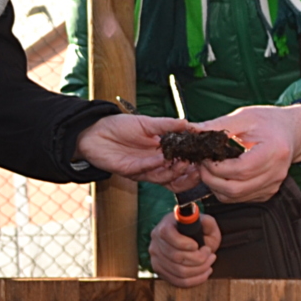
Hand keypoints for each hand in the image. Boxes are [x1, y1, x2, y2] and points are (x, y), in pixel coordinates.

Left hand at [73, 113, 199, 186]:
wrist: (94, 131)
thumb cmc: (119, 127)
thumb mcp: (148, 123)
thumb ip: (168, 125)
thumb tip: (189, 123)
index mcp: (161, 154)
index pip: (182, 164)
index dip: (194, 163)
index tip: (206, 157)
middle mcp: (153, 165)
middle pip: (175, 176)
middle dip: (189, 172)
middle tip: (200, 165)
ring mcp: (141, 170)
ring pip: (163, 177)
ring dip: (174, 170)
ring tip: (185, 162)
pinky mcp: (128, 171)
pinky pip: (144, 170)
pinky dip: (154, 165)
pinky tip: (162, 158)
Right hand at [149, 209, 221, 287]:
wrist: (189, 241)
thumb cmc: (198, 231)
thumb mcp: (205, 223)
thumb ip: (207, 222)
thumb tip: (204, 222)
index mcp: (164, 227)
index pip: (167, 235)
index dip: (184, 243)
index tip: (197, 245)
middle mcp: (156, 243)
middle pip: (175, 257)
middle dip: (199, 258)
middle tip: (210, 254)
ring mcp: (156, 259)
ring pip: (179, 272)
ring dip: (200, 269)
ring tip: (209, 261)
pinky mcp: (161, 272)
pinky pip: (179, 282)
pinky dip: (196, 279)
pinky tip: (205, 272)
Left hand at [192, 104, 300, 203]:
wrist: (290, 132)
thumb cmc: (268, 122)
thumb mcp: (244, 117)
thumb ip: (218, 125)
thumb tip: (192, 130)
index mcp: (274, 152)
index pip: (240, 170)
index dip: (217, 167)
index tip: (205, 157)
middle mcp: (276, 173)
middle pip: (236, 188)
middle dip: (212, 179)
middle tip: (203, 165)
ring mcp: (273, 185)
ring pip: (235, 197)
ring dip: (216, 187)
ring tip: (210, 169)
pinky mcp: (268, 192)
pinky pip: (241, 198)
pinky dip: (226, 191)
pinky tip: (222, 176)